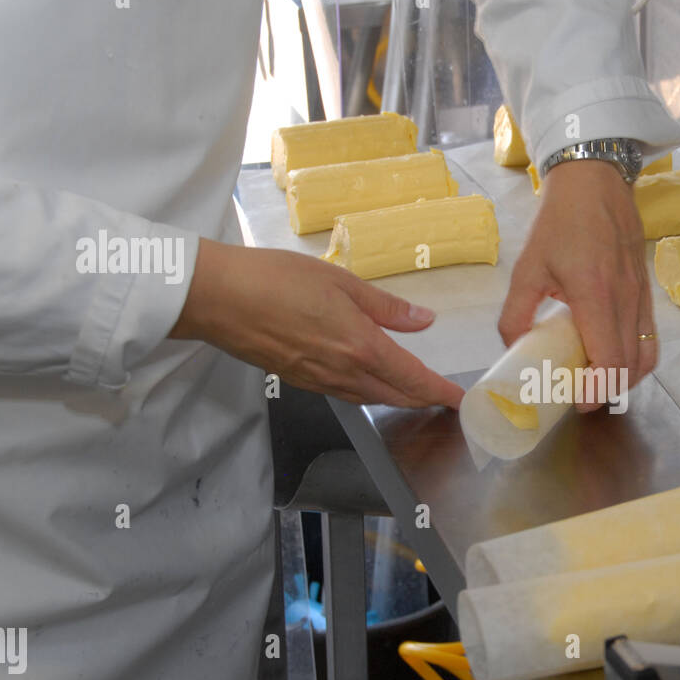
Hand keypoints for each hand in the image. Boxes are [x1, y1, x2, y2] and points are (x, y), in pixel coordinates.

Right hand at [171, 238, 463, 408]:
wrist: (217, 298)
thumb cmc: (276, 280)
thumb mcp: (341, 282)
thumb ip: (385, 306)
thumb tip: (424, 319)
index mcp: (361, 347)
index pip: (414, 378)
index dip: (441, 391)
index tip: (461, 400)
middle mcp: (344, 373)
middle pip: (396, 396)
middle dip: (424, 399)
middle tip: (444, 397)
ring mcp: (320, 381)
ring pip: (371, 397)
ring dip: (397, 398)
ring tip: (415, 392)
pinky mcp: (300, 380)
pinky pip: (346, 393)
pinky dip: (369, 392)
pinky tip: (370, 381)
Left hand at [499, 159, 656, 411]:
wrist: (595, 181)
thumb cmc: (560, 221)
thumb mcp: (527, 267)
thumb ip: (515, 313)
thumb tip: (512, 349)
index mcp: (595, 295)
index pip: (609, 360)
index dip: (596, 391)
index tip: (577, 402)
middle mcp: (626, 299)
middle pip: (630, 366)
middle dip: (608, 391)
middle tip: (581, 396)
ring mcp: (642, 296)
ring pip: (646, 355)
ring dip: (625, 378)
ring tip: (598, 382)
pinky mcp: (647, 291)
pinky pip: (650, 337)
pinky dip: (636, 358)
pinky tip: (613, 358)